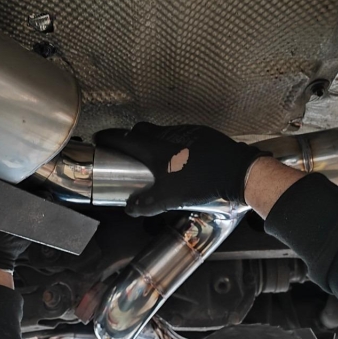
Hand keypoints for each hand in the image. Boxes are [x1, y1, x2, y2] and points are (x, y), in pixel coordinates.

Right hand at [95, 123, 270, 215]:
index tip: (100, 139)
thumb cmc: (201, 184)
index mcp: (155, 148)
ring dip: (153, 140)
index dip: (110, 138)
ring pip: (162, 132)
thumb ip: (146, 204)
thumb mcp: (169, 198)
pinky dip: (174, 144)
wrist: (237, 172)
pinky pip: (180, 135)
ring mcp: (186, 132)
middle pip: (141, 130)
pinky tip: (181, 158)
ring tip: (155, 157)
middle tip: (126, 148)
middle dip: (130, 137)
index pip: (125, 138)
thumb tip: (130, 208)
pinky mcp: (202, 134)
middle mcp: (167, 135)